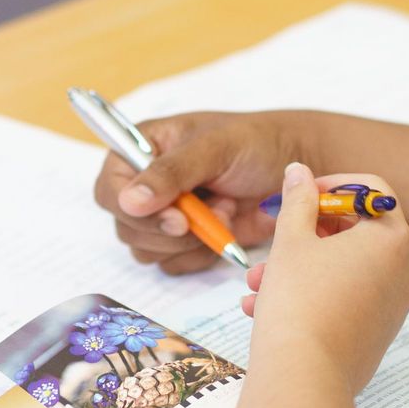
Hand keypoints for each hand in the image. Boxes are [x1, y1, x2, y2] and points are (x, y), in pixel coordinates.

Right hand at [91, 111, 308, 273]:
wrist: (299, 171)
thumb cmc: (258, 143)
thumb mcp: (215, 148)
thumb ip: (171, 172)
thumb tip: (128, 201)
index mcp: (141, 147)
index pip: (109, 188)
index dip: (133, 210)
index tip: (177, 218)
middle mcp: (145, 182)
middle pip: (126, 227)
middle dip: (170, 230)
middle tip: (211, 214)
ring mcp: (164, 214)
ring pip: (147, 251)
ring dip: (189, 240)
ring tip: (224, 211)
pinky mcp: (185, 241)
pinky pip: (173, 264)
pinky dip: (201, 254)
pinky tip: (226, 228)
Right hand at [243, 164, 408, 401]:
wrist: (304, 377)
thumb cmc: (299, 303)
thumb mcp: (292, 241)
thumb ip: (299, 200)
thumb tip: (300, 172)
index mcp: (392, 240)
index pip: (371, 191)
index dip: (332, 186)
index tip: (301, 195)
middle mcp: (404, 272)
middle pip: (356, 232)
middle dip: (306, 234)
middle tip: (273, 243)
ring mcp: (393, 307)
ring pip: (343, 270)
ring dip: (299, 269)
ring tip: (257, 285)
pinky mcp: (376, 334)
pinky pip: (344, 301)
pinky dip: (311, 297)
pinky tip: (264, 308)